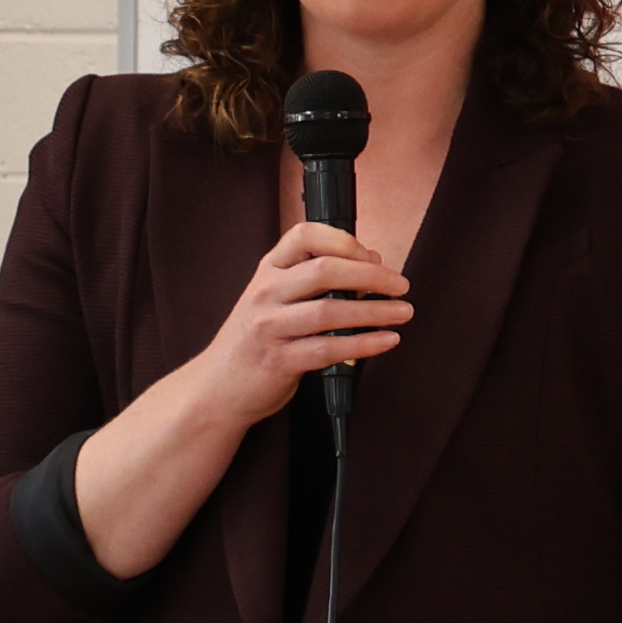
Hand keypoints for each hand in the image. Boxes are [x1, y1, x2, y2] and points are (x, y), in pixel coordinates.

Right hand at [191, 220, 409, 436]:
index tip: (372, 255)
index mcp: (268, 271)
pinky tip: (385, 341)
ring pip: (330, 311)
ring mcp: (270, 327)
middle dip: (371, 275)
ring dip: (374, 311)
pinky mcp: (279, 360)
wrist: (219, 387)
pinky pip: (329, 349)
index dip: (344, 241)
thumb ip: (311, 280)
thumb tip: (368, 263)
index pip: (305, 236)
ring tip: (402, 313)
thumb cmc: (254, 341)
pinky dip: (364, 344)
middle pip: (324, 270)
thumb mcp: (273, 299)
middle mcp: (266, 293)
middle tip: (400, 285)